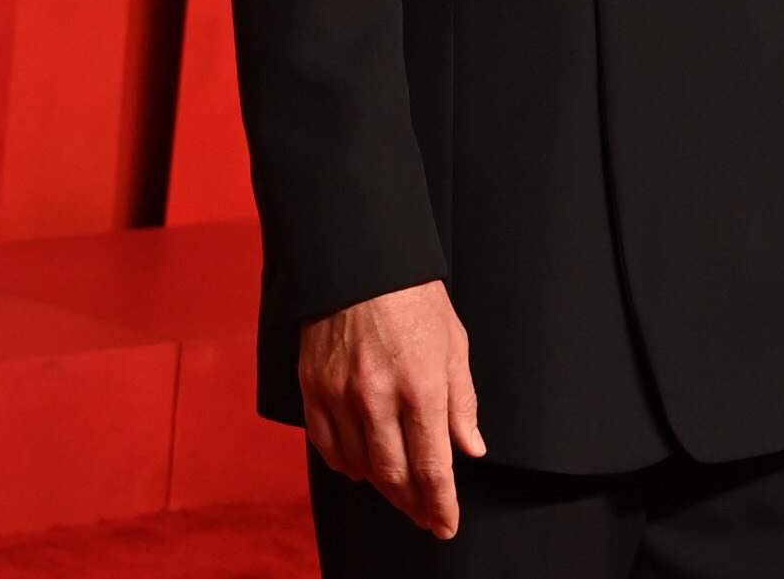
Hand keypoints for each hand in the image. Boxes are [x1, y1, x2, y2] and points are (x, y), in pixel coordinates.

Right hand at [297, 279, 484, 538]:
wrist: (360, 259)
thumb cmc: (413, 297)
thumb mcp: (454, 345)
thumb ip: (462, 403)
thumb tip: (470, 449)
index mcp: (421, 388)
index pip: (432, 468)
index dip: (441, 505)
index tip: (446, 524)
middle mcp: (377, 398)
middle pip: (393, 477)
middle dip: (413, 504)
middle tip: (425, 515)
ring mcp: (339, 394)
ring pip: (359, 466)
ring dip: (381, 487)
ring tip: (399, 492)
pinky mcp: (313, 387)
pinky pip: (326, 445)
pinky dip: (346, 464)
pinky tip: (361, 466)